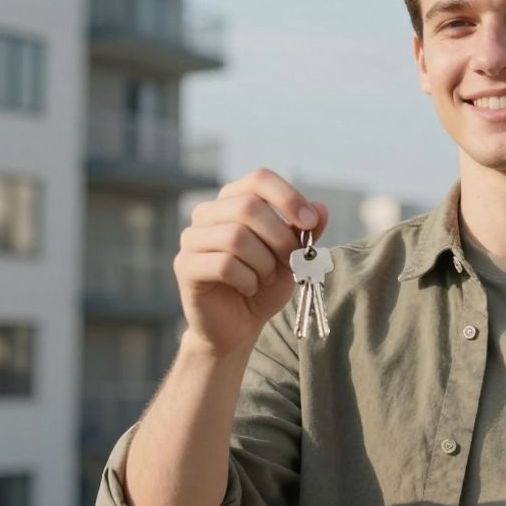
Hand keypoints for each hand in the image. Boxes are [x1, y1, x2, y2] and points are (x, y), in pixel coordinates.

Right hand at [174, 168, 328, 359]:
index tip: (310, 223)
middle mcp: (207, 213)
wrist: (237, 326)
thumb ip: (303, 232)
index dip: (288, 197)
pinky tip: (248, 289)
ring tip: (265, 278)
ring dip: (263, 263)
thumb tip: (320, 209)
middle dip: (280, 238)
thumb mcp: (291, 256)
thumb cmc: (263, 285)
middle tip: (291, 262)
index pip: (259, 179)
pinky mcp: (185, 266)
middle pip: (249, 206)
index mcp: (233, 200)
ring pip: (236, 237)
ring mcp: (192, 238)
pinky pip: (223, 264)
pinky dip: (247, 280)